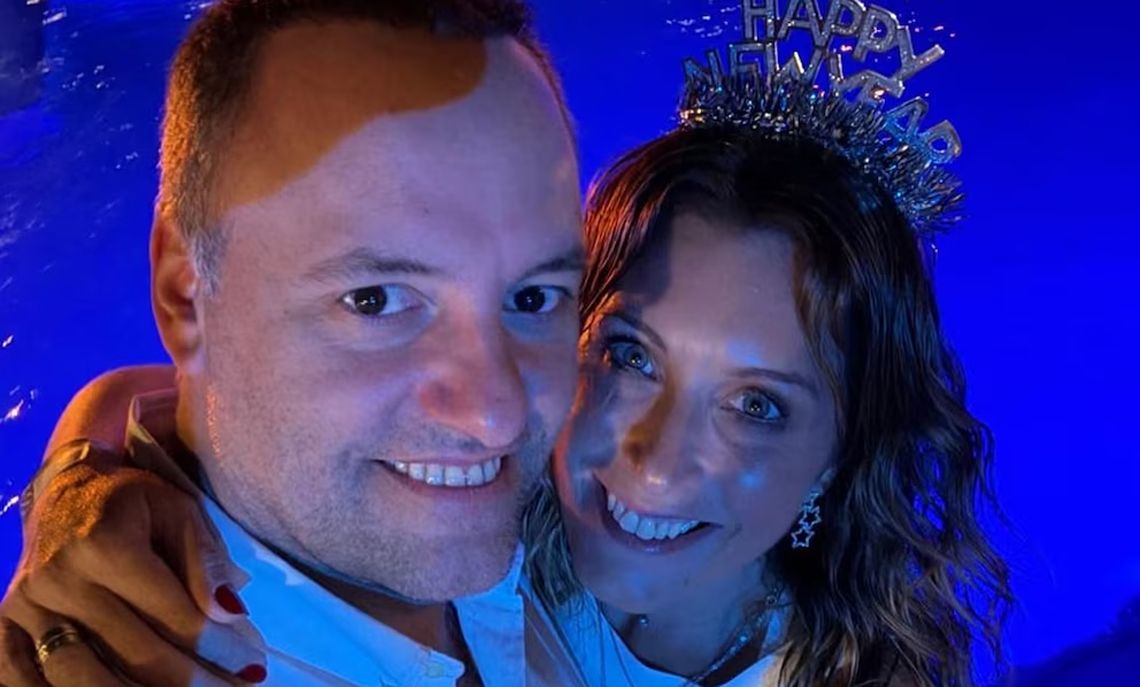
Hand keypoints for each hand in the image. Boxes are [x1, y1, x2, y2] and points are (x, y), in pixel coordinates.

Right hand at [0, 451, 267, 685]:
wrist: (64, 489)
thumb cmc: (131, 501)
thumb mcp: (178, 512)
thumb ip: (204, 562)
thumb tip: (230, 614)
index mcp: (106, 546)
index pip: (172, 616)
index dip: (217, 648)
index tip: (251, 669)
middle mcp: (61, 580)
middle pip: (134, 654)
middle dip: (191, 681)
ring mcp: (29, 607)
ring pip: (82, 677)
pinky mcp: (8, 624)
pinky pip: (24, 676)